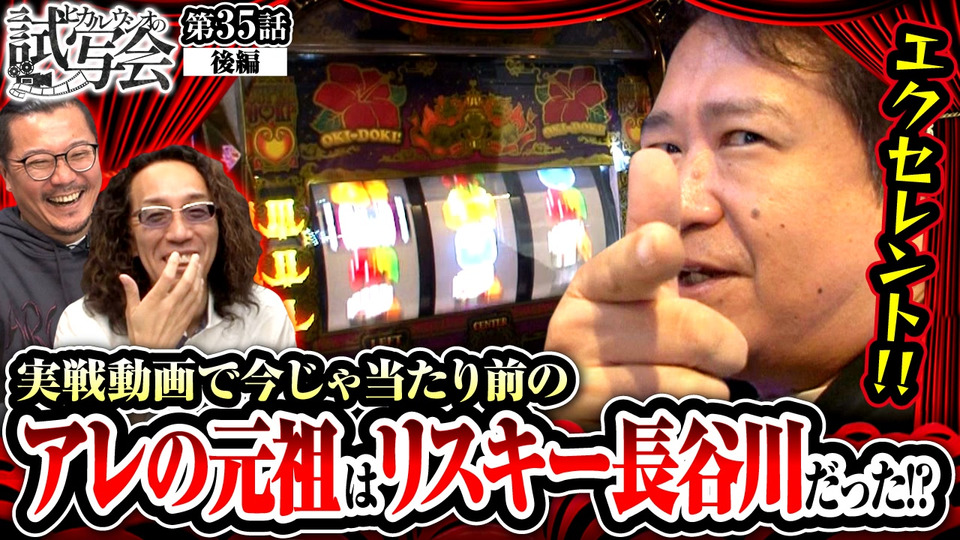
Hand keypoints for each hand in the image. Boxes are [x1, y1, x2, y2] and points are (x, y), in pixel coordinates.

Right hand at [119, 252, 206, 348]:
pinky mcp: (186, 318)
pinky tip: (200, 283)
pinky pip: (197, 301)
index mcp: (155, 301)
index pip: (166, 278)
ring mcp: (180, 312)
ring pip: (194, 291)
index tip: (176, 255)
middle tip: (196, 256)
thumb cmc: (139, 330)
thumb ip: (131, 292)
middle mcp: (170, 305)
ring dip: (198, 276)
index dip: (172, 264)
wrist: (152, 350)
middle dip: (192, 267)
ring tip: (199, 266)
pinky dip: (200, 290)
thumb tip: (123, 276)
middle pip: (186, 282)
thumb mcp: (131, 311)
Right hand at [545, 149, 747, 426]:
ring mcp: (576, 369)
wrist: (587, 400)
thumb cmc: (631, 335)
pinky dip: (695, 398)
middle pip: (679, 326)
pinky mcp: (587, 411)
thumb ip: (653, 222)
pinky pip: (674, 400)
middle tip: (718, 348)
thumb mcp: (645, 281)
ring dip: (707, 373)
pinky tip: (676, 399)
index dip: (644, 257)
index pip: (625, 266)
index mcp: (596, 281)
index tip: (663, 243)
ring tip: (687, 373)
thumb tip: (655, 154)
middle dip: (719, 340)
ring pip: (683, 368)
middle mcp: (574, 321)